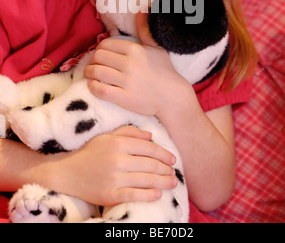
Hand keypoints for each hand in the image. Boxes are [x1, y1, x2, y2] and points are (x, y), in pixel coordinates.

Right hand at [57, 125, 176, 205]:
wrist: (67, 172)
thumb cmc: (90, 152)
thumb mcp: (107, 136)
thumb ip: (129, 132)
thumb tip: (150, 135)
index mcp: (118, 143)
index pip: (148, 148)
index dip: (164, 154)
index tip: (173, 159)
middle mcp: (117, 159)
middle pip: (150, 164)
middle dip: (165, 169)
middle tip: (174, 173)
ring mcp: (114, 178)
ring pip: (145, 180)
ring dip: (162, 182)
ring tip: (172, 183)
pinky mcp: (109, 195)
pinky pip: (134, 195)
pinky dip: (148, 195)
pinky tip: (158, 194)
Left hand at [84, 13, 191, 118]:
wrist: (173, 97)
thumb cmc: (164, 71)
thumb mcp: (156, 48)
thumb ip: (145, 29)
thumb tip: (142, 9)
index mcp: (135, 49)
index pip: (106, 44)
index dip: (99, 49)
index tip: (100, 54)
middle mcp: (130, 64)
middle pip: (98, 57)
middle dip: (92, 60)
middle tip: (92, 64)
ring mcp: (127, 82)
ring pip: (96, 72)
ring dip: (88, 72)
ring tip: (89, 74)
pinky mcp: (125, 98)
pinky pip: (100, 90)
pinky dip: (92, 86)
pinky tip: (93, 85)